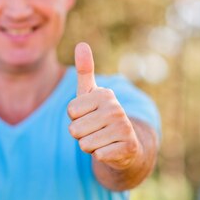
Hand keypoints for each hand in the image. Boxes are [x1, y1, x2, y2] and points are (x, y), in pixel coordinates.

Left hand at [67, 43, 142, 169]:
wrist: (126, 144)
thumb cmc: (101, 117)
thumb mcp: (91, 94)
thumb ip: (85, 70)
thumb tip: (81, 44)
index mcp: (104, 95)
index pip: (71, 111)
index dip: (75, 118)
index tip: (89, 116)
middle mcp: (116, 109)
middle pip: (75, 129)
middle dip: (81, 135)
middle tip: (95, 131)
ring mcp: (123, 128)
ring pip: (85, 144)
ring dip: (90, 146)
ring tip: (102, 140)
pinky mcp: (128, 147)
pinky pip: (98, 155)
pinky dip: (101, 156)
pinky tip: (111, 150)